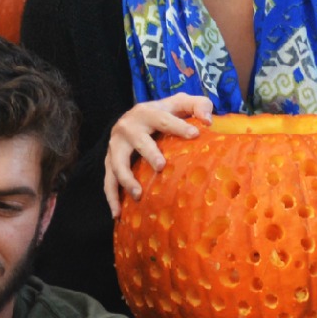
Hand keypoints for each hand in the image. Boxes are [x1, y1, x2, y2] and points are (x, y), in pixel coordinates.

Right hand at [103, 94, 212, 216]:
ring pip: (117, 163)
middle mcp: (127, 127)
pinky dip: (111, 197)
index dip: (179, 126)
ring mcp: (115, 145)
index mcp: (147, 112)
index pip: (164, 119)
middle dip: (149, 152)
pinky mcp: (109, 161)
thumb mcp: (181, 103)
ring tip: (138, 194)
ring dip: (126, 178)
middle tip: (161, 166)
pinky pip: (108, 180)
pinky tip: (117, 214)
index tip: (195, 135)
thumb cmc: (165, 113)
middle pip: (138, 140)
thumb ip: (199, 106)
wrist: (134, 116)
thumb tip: (208, 122)